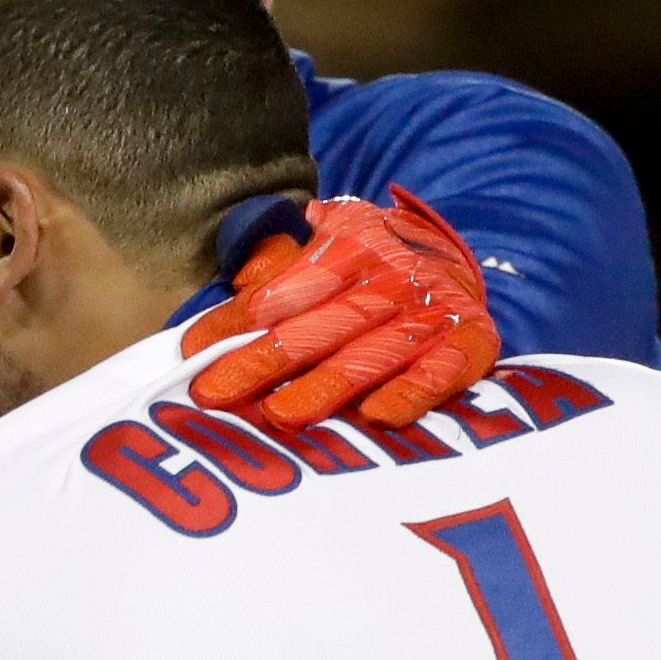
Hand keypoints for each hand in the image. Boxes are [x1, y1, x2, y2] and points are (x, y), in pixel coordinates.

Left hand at [185, 191, 500, 429]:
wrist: (458, 257)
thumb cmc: (370, 265)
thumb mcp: (328, 242)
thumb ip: (284, 262)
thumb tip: (244, 275)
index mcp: (348, 249)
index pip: (281, 290)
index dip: (235, 321)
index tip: (191, 352)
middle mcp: (390, 279)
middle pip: (317, 326)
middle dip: (263, 361)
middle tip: (215, 393)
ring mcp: (430, 313)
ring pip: (371, 354)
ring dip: (326, 386)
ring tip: (280, 415)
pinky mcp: (469, 344)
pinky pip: (440, 372)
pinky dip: (412, 393)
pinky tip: (377, 417)